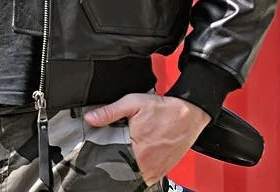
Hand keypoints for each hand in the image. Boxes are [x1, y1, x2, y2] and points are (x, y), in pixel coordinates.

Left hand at [84, 94, 210, 184]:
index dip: (103, 154)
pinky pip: (145, 176)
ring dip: (127, 164)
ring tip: (127, 149)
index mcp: (137, 151)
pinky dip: (139, 168)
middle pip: (121, 169)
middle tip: (115, 146)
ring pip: (133, 174)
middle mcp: (147, 165)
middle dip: (114, 159)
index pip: (111, 162)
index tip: (99, 149)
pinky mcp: (161, 172)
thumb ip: (110, 112)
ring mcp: (155, 171)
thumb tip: (90, 118)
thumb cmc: (164, 109)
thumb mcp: (133, 103)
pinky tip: (137, 154)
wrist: (189, 114)